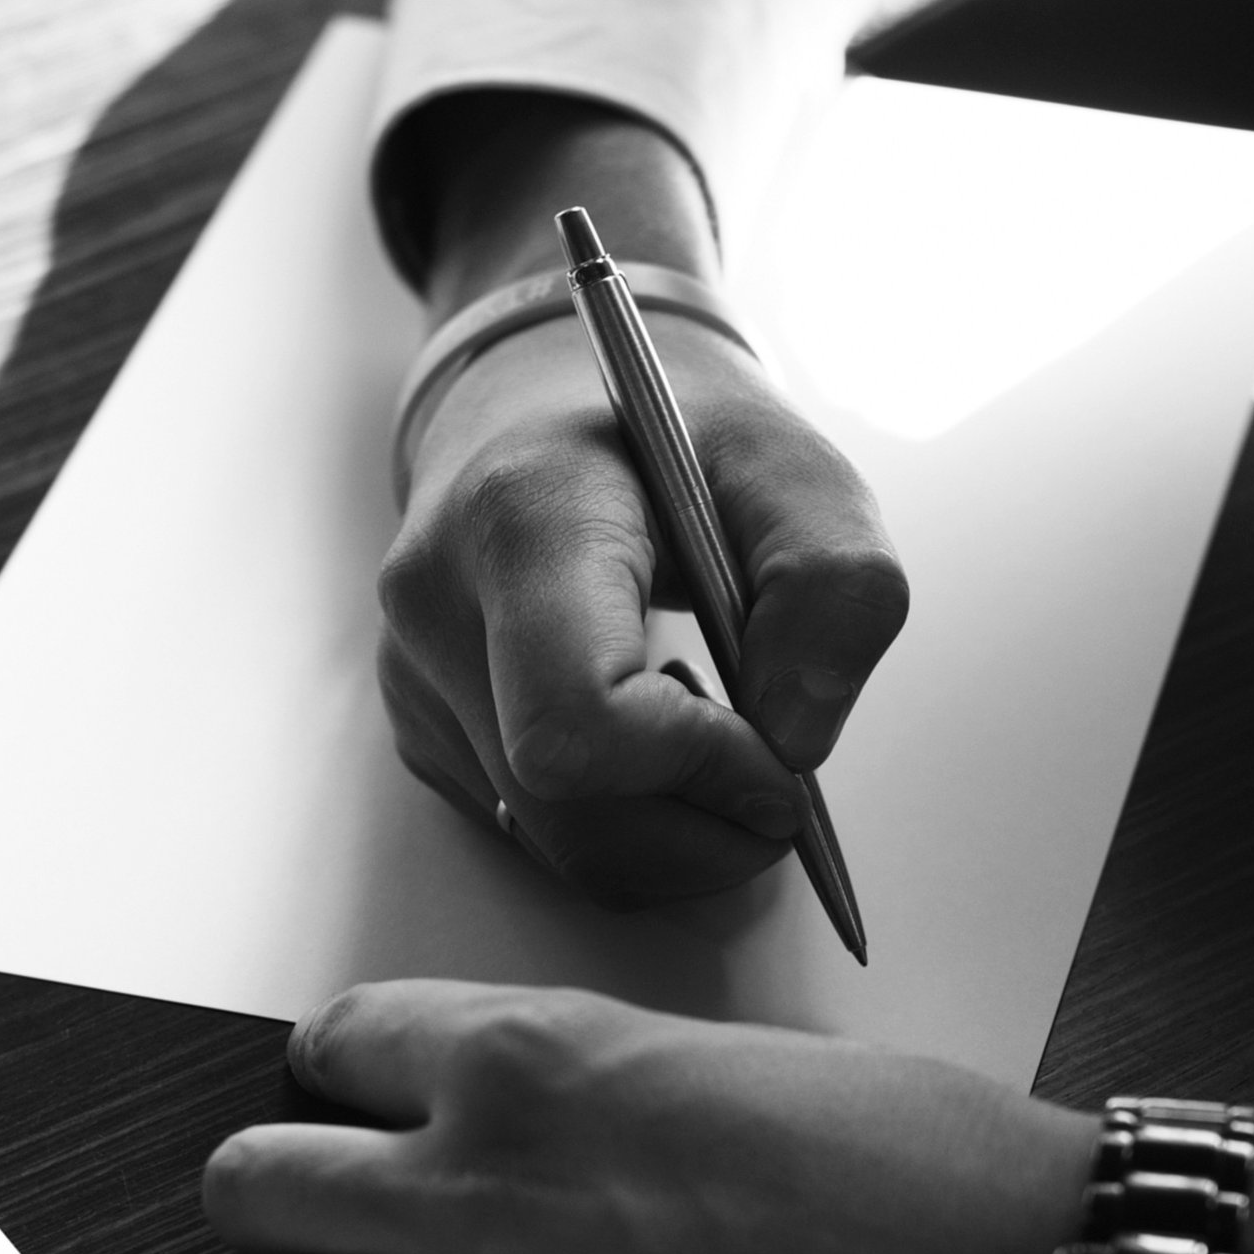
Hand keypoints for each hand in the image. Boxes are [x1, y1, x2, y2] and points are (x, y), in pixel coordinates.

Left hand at [206, 979, 1097, 1253]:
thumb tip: (508, 1120)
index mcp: (539, 1063)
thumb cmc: (941, 1187)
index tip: (382, 1120)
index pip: (330, 1047)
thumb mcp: (739, 1064)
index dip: (354, 1088)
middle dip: (297, 1207)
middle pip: (251, 1191)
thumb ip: (588, 1088)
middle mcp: (485, 1197)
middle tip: (357, 1235)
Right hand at [377, 90, 908, 907]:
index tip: (774, 752)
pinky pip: (543, 839)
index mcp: (520, 521)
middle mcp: (438, 610)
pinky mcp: (425, 736)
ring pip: (561, 849)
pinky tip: (649, 740)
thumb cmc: (671, 435)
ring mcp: (417, 683)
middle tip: (775, 778)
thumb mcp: (793, 468)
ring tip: (711, 735)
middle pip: (575, 815)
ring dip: (675, 834)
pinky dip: (630, 824)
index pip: (578, 725)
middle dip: (707, 830)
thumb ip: (837, 587)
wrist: (543, 404)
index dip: (697, 769)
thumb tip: (797, 741)